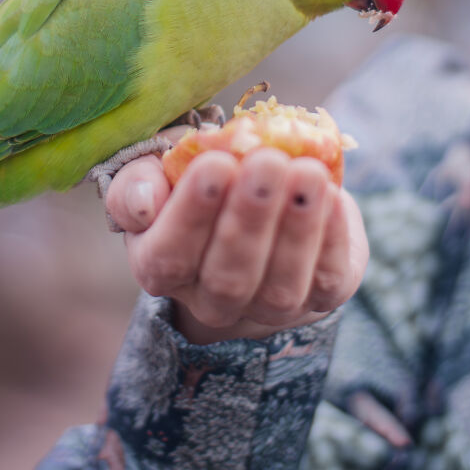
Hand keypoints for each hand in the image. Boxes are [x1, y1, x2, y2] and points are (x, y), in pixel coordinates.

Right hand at [105, 131, 367, 343]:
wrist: (251, 205)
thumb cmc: (195, 184)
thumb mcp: (155, 173)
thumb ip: (135, 183)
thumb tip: (144, 204)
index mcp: (158, 267)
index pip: (169, 254)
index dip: (192, 213)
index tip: (215, 163)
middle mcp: (209, 300)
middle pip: (228, 276)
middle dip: (250, 217)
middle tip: (267, 162)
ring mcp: (267, 306)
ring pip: (281, 285)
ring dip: (297, 227)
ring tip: (308, 172)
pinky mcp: (320, 297)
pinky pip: (328, 279)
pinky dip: (334, 238)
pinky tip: (333, 195)